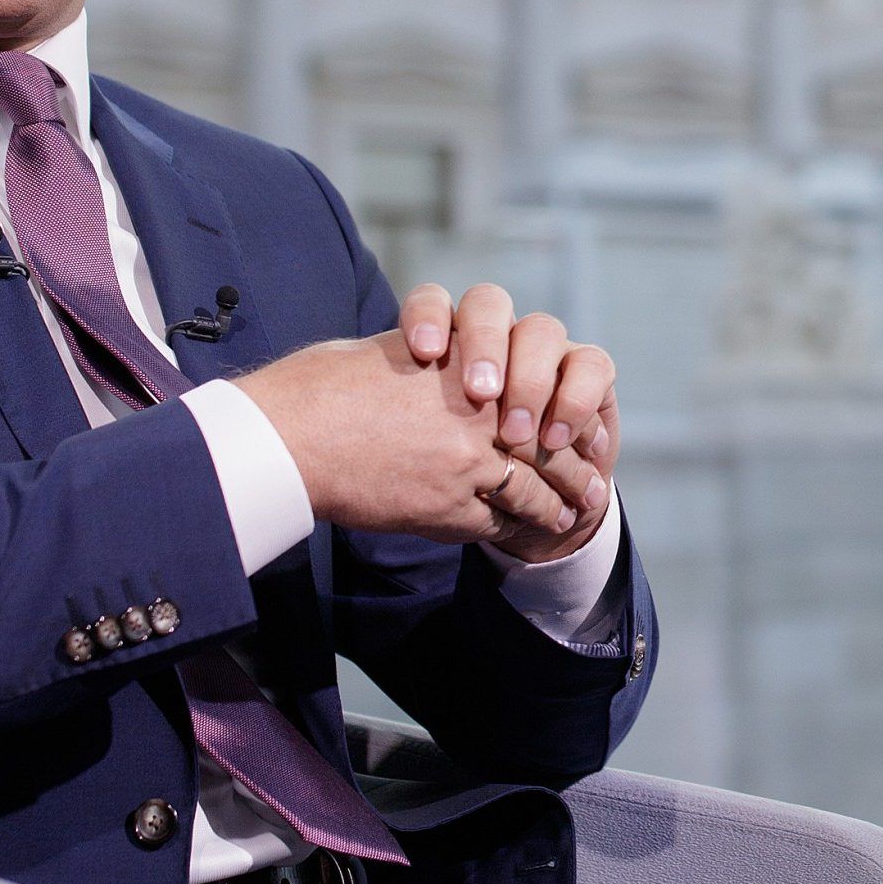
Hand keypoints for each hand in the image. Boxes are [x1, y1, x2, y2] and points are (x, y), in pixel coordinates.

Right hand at [233, 329, 573, 547]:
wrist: (290, 435)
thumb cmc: (320, 385)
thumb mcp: (388, 351)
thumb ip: (428, 362)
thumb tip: (435, 364)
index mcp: (469, 366)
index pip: (537, 393)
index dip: (563, 417)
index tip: (578, 432)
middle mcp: (480, 412)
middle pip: (545, 443)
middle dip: (572, 467)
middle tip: (592, 484)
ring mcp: (468, 462)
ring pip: (531, 488)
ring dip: (554, 505)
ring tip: (571, 514)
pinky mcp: (446, 507)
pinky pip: (497, 522)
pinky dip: (515, 528)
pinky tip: (526, 533)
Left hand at [395, 282, 617, 564]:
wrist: (519, 507)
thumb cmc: (452, 480)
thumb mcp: (418, 463)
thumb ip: (406, 436)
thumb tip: (366, 426)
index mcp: (448, 340)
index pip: (433, 302)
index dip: (427, 317)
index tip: (422, 352)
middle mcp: (498, 335)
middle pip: (490, 303)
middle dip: (486, 345)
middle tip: (480, 395)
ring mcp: (545, 350)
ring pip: (542, 328)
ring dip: (531, 379)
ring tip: (515, 435)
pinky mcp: (588, 371)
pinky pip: (592, 365)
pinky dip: (574, 401)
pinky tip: (555, 441)